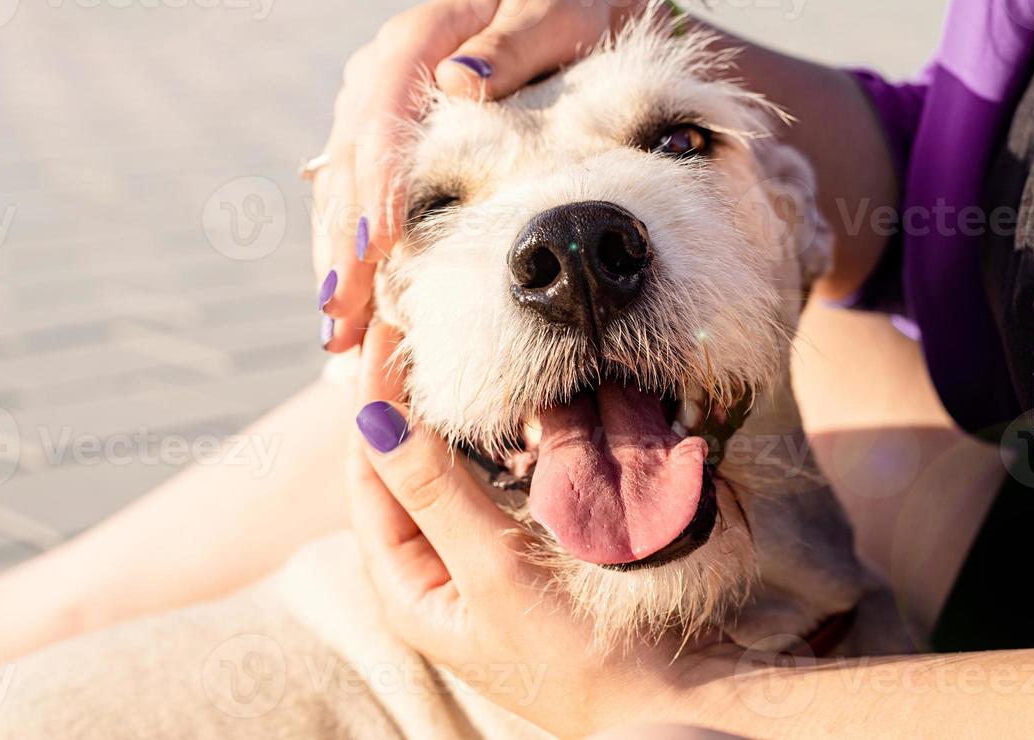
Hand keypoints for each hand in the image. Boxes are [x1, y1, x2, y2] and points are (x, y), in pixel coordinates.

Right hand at [311, 0, 652, 352]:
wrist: (583, 24)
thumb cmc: (575, 17)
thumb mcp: (557, 13)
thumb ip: (512, 44)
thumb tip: (458, 81)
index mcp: (415, 39)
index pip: (380, 112)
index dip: (377, 179)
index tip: (380, 241)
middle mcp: (380, 78)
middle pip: (348, 165)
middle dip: (343, 242)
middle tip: (344, 311)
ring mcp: (375, 119)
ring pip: (341, 197)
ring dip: (338, 265)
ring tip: (341, 334)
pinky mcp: (386, 156)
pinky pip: (359, 212)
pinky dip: (357, 264)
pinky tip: (359, 322)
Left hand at [346, 323, 728, 736]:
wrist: (662, 704)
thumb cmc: (573, 656)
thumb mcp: (493, 571)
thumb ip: (435, 493)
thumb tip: (372, 418)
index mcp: (407, 586)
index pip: (370, 477)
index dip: (373, 405)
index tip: (387, 338)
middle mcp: (435, 574)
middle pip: (404, 470)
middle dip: (408, 403)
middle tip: (418, 330)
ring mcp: (480, 564)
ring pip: (451, 473)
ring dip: (452, 418)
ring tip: (454, 353)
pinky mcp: (524, 556)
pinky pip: (495, 486)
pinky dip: (496, 444)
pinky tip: (510, 409)